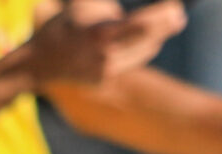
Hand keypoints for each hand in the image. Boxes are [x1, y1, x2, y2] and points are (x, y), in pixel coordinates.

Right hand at [23, 0, 185, 87]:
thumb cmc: (64, 24)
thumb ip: (107, 6)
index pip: (141, 25)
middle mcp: (108, 56)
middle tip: (179, 16)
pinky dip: (142, 49)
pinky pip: (134, 61)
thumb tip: (124, 9)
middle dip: (166, 26)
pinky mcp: (108, 79)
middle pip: (149, 41)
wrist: (42, 62)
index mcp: (101, 34)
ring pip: (145, 52)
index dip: (162, 17)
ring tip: (165, 24)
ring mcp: (109, 71)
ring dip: (155, 37)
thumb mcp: (83, 4)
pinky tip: (149, 40)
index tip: (176, 8)